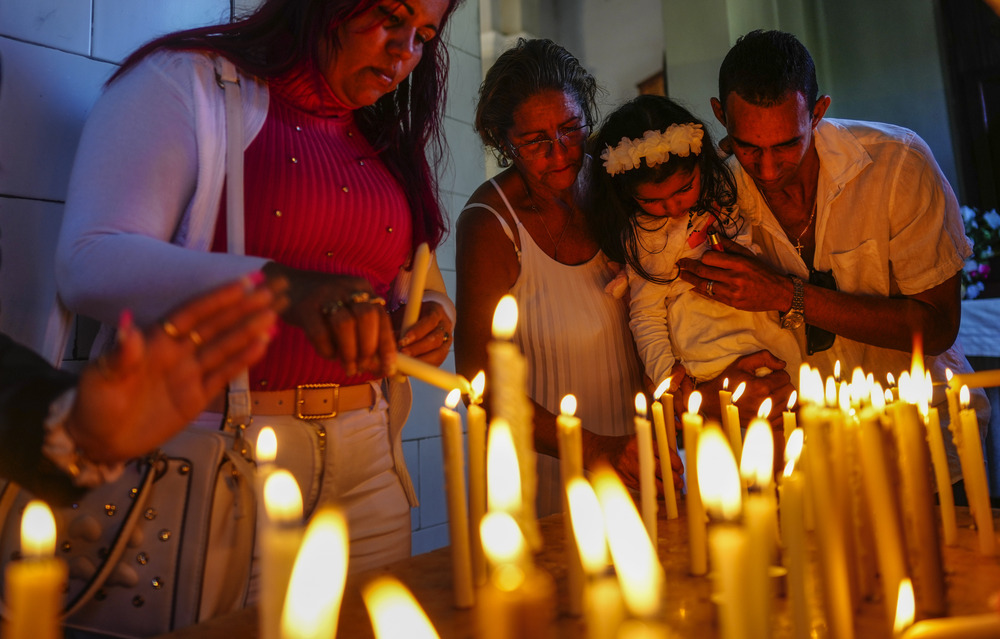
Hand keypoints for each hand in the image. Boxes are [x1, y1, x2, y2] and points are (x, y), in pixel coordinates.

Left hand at [69, 275, 282, 463]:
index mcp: (155, 341)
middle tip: (270, 293)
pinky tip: (262, 345)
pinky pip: (224, 374)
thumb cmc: (95, 404)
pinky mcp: (197, 396)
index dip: (217, 298)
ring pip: (225, 347)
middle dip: (242, 309)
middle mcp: (177, 352)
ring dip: (249, 331)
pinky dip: (243, 360)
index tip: (242, 284)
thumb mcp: (101, 378)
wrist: (99, 441)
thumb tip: (128, 324)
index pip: (192, 314)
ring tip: (273, 316)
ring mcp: (189, 373)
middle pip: (216, 326)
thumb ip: (120, 354)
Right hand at [263, 262, 395, 375]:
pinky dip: (327, 350)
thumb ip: (364, 333)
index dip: (387, 344)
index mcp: (362, 287)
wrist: (288, 285)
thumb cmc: (324, 306)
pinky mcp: (304, 306)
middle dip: (369, 348)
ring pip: (345, 324)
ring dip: (350, 352)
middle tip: (364, 367)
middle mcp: (346, 287)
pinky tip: (329, 355)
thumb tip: (381, 365)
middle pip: (367, 317)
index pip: (382, 316)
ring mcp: (324, 294)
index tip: (388, 367)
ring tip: (349, 367)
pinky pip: (319, 333)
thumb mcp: (348, 309)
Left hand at [394, 301, 451, 366]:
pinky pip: (437, 363)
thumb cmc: (414, 315)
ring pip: (438, 354)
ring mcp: (447, 341)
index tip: (402, 341)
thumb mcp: (405, 315)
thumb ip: (399, 324)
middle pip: (435, 340)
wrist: (428, 318)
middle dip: (417, 349)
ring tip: (404, 366)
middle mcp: (444, 327)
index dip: (416, 332)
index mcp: (436, 312)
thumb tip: (388, 338)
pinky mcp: (444, 353)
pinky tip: (409, 370)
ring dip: (420, 361)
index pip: (429, 321)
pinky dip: (423, 368)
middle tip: (402, 355)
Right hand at [583, 433, 683, 497]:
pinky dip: (653, 492)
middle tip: (679, 483)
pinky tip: (658, 492)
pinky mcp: (625, 479)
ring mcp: (629, 468)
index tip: (680, 470)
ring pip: (653, 483)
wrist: (599, 451)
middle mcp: (635, 454)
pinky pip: (644, 489)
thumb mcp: (638, 440)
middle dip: (673, 479)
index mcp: (641, 442)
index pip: (665, 454)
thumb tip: (675, 465)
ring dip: (665, 489)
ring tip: (671, 490)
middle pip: (661, 470)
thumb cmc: (623, 446)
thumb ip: (655, 449)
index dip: (676, 464)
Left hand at [677, 240, 791, 312]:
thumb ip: (729, 245)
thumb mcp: (748, 255)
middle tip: (680, 264)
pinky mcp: (731, 302)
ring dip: (690, 279)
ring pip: (704, 285)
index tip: (700, 256)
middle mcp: (734, 277)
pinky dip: (699, 290)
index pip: (711, 258)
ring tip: (682, 274)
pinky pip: (710, 295)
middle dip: (689, 267)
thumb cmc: (762, 271)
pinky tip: (692, 287)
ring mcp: (732, 292)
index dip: (703, 257)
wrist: (778, 292)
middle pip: (704, 272)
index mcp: (739, 263)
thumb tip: (711, 234)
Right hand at [691, 350, 793, 424]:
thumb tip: (782, 364)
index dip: (778, 373)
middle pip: (790, 390)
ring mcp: (766, 416)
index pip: (785, 377)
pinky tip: (775, 406)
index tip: (769, 375)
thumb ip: (764, 357)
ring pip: (790, 404)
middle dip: (782, 385)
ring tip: (771, 394)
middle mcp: (766, 403)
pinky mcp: (765, 424)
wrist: (713, 402)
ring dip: (784, 397)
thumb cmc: (728, 382)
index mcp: (761, 387)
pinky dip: (784, 411)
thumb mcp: (742, 363)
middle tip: (771, 384)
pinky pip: (786, 419)